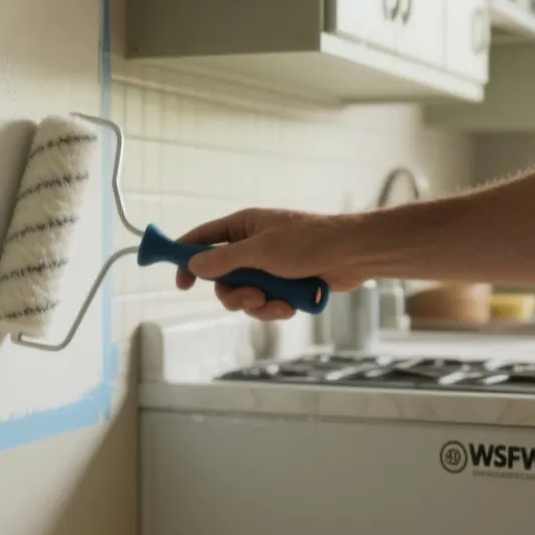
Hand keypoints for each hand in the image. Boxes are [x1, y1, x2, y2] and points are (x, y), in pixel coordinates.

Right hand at [173, 208, 374, 320]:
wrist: (353, 255)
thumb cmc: (309, 242)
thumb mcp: (261, 250)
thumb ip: (225, 259)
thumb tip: (195, 264)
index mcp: (243, 226)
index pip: (202, 239)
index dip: (185, 258)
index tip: (181, 283)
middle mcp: (252, 245)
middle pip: (222, 277)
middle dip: (234, 293)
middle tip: (251, 297)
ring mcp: (268, 266)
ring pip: (244, 295)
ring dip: (257, 304)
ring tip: (276, 302)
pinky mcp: (284, 284)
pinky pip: (265, 304)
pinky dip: (275, 308)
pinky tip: (291, 306)